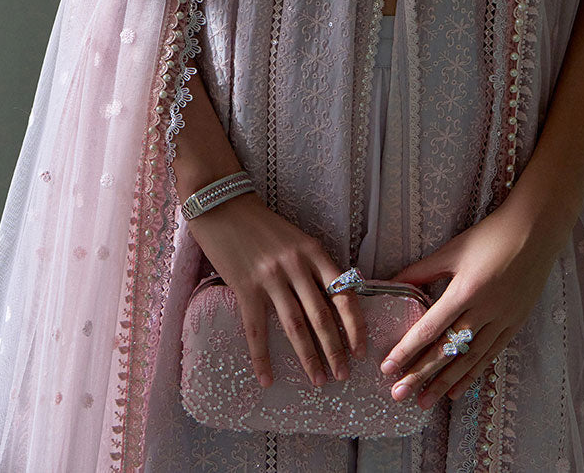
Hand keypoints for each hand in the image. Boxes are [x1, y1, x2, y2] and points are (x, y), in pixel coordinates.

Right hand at [184, 191, 367, 389]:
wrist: (223, 204)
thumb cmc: (262, 224)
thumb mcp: (297, 238)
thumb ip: (314, 265)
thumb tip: (334, 300)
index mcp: (313, 251)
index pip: (343, 293)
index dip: (354, 324)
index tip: (360, 349)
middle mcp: (296, 265)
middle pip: (321, 315)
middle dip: (335, 349)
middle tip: (342, 375)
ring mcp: (270, 276)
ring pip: (295, 326)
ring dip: (308, 357)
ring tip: (318, 380)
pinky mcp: (245, 286)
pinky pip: (256, 329)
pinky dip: (261, 358)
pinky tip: (266, 378)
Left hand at [375, 198, 565, 409]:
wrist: (535, 232)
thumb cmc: (491, 236)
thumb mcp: (453, 250)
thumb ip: (423, 270)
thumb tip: (392, 281)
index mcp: (465, 291)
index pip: (430, 328)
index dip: (407, 350)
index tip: (388, 367)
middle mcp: (484, 311)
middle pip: (447, 350)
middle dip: (420, 374)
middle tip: (399, 395)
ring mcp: (502, 321)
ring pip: (468, 360)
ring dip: (444, 382)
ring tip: (424, 401)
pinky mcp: (514, 324)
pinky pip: (489, 356)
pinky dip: (472, 375)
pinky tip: (456, 390)